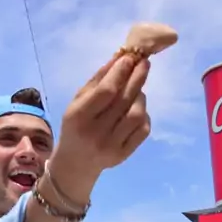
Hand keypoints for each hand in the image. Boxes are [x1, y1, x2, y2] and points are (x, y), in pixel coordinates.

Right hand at [49, 54, 150, 199]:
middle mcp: (95, 133)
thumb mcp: (78, 101)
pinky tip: (137, 108)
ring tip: (136, 89)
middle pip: (124, 101)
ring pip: (137, 114)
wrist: (77, 162)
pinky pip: (143, 129)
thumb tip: (120, 58)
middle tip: (144, 63)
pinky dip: (144, 114)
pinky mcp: (124, 155)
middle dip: (136, 78)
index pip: (106, 92)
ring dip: (140, 96)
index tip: (130, 58)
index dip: (120, 73)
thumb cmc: (76, 125)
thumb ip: (97, 80)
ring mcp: (112, 147)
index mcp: (78, 117)